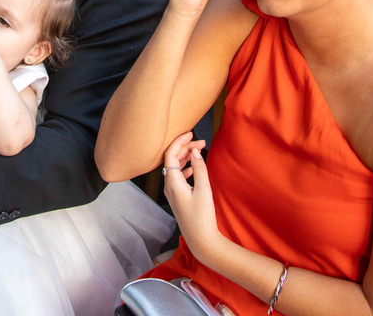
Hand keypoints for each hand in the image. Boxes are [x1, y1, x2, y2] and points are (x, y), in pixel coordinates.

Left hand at [162, 133, 222, 264]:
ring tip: (199, 150)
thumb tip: (195, 151)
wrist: (201, 240)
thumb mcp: (204, 189)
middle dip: (185, 147)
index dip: (179, 141)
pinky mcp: (178, 197)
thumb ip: (199, 168)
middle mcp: (169, 186)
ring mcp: (172, 192)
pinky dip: (186, 167)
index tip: (191, 133)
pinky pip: (178, 176)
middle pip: (172, 159)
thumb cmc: (202, 217)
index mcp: (172, 182)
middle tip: (201, 141)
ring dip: (186, 156)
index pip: (170, 154)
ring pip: (175, 167)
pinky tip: (194, 166)